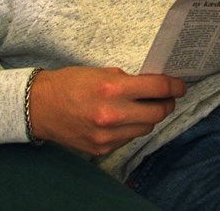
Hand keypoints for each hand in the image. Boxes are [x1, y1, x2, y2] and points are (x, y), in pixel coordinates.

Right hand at [27, 67, 185, 155]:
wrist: (39, 106)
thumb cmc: (70, 84)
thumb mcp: (101, 72)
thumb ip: (128, 80)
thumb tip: (154, 86)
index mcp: (113, 89)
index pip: (158, 89)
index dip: (175, 87)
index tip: (180, 86)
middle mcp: (112, 114)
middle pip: (158, 113)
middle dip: (166, 104)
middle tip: (166, 98)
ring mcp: (107, 135)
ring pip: (146, 128)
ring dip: (148, 118)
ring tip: (141, 108)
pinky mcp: (102, 148)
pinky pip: (128, 139)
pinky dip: (131, 129)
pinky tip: (122, 119)